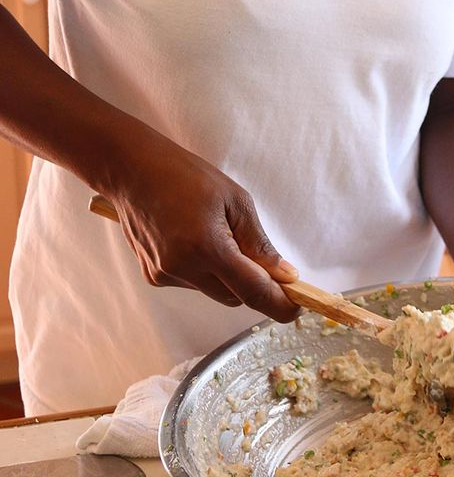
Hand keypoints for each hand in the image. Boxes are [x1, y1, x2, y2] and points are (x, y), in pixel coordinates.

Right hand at [103, 137, 299, 320]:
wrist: (132, 170)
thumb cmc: (187, 176)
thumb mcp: (235, 200)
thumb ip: (259, 243)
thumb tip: (284, 275)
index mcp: (208, 247)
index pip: (253, 292)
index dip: (279, 305)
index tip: (297, 307)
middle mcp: (184, 268)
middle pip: (236, 297)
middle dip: (252, 283)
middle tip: (256, 254)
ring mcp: (165, 275)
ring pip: (214, 291)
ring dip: (226, 275)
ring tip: (212, 233)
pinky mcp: (154, 276)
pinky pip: (193, 283)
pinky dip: (203, 270)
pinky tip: (192, 239)